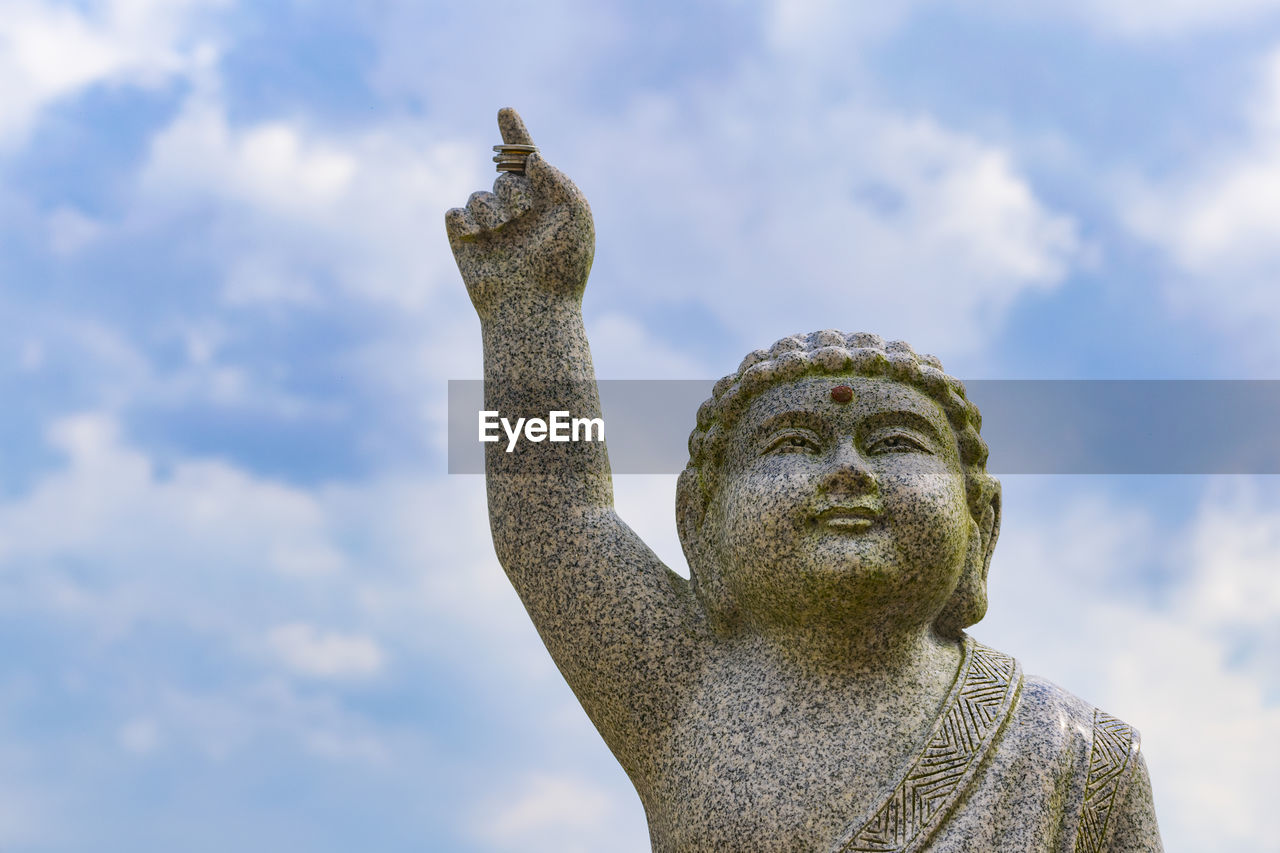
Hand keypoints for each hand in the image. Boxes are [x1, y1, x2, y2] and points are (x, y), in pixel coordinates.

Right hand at [445, 108, 594, 320]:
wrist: (534, 309)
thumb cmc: (561, 266)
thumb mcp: (573, 212)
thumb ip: (556, 177)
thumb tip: (531, 160)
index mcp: (545, 203)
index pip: (527, 161)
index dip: (515, 136)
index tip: (505, 112)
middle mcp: (516, 213)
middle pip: (504, 177)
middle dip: (514, 192)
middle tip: (525, 217)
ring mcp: (489, 228)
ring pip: (478, 197)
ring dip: (492, 213)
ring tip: (504, 237)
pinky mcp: (463, 242)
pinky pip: (455, 214)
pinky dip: (466, 224)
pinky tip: (480, 242)